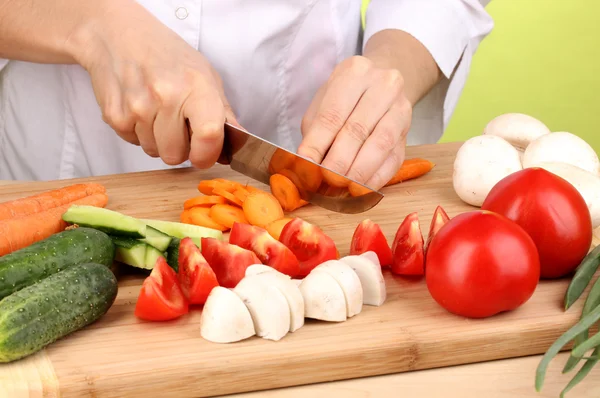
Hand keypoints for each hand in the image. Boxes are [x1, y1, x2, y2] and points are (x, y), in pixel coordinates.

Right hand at [74, 1, 237, 167]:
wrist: (119, 36)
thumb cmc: (167, 55)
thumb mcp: (205, 76)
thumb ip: (223, 112)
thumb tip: (239, 142)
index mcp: (195, 87)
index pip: (208, 136)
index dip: (207, 154)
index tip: (205, 154)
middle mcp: (165, 97)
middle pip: (176, 155)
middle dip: (180, 147)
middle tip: (178, 125)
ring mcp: (137, 108)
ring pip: (154, 152)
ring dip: (158, 140)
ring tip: (157, 112)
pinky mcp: (115, 116)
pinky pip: (134, 143)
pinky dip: (139, 133)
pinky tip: (140, 109)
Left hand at [297, 56, 411, 189]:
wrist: (381, 87)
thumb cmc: (345, 99)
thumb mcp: (324, 105)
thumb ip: (315, 134)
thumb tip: (308, 167)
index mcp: (354, 73)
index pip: (332, 114)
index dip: (318, 144)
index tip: (307, 166)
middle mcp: (383, 84)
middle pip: (357, 128)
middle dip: (339, 160)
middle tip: (326, 181)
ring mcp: (401, 106)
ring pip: (381, 143)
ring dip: (360, 171)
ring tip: (343, 187)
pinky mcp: (409, 130)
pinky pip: (395, 158)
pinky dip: (377, 178)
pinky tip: (362, 189)